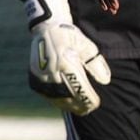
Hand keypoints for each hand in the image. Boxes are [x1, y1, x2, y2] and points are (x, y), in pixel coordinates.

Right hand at [26, 0, 110, 115]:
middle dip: (80, 105)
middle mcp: (51, 71)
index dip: (89, 99)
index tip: (96, 103)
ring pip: (57, 98)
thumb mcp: (87, 46)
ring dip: (69, 105)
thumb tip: (105, 80)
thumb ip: (96, 63)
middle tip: (89, 109)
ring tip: (80, 109)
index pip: (80, 88)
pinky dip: (58, 100)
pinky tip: (67, 103)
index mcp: (65, 62)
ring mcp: (41, 77)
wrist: (46, 30)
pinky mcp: (34, 80)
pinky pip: (48, 95)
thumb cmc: (71, 37)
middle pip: (68, 96)